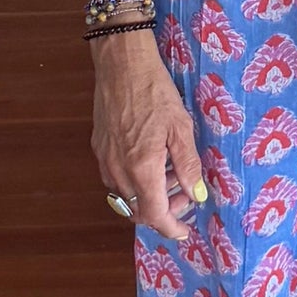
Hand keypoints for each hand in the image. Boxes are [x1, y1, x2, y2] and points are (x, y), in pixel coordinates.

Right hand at [91, 34, 206, 238]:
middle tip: (185, 195)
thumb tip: (197, 195)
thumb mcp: (181, 128)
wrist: (122, 65)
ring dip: (148, 197)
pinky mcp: (99, 149)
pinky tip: (152, 163)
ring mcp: (105, 160)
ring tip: (171, 175)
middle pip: (138, 210)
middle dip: (163, 211)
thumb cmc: (155, 92)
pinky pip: (116, 180)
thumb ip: (188, 165)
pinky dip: (135, 182)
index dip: (170, 228)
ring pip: (126, 197)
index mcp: (142, 168)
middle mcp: (118, 170)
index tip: (183, 231)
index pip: (154, 215)